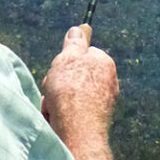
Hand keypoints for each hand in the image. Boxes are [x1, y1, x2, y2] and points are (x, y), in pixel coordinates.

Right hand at [41, 25, 118, 144]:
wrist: (77, 131)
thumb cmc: (71, 90)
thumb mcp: (68, 57)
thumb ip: (74, 43)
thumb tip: (79, 29)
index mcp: (105, 63)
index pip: (82, 54)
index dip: (66, 60)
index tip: (59, 67)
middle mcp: (107, 83)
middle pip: (73, 76)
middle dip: (57, 83)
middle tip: (52, 89)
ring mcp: (101, 104)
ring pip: (68, 96)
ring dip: (55, 101)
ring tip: (53, 108)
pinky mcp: (93, 122)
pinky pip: (70, 113)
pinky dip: (59, 115)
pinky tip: (56, 120)